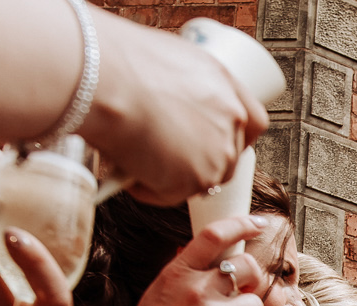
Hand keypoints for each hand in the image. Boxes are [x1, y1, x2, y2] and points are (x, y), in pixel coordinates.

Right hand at [81, 15, 269, 206]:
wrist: (103, 79)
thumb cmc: (118, 59)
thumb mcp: (166, 59)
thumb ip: (180, 86)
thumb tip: (166, 103)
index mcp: (226, 86)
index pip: (252, 122)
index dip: (236, 136)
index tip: (217, 141)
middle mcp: (230, 121)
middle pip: (228, 158)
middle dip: (199, 162)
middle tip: (164, 156)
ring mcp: (216, 154)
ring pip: (200, 180)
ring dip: (172, 177)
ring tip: (138, 160)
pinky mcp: (195, 180)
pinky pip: (171, 195)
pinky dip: (149, 189)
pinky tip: (128, 173)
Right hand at [108, 218, 266, 305]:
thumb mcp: (161, 293)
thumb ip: (188, 274)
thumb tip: (216, 257)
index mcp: (178, 272)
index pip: (215, 235)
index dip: (242, 224)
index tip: (258, 223)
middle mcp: (198, 289)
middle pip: (247, 266)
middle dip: (252, 277)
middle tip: (242, 290)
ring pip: (254, 302)